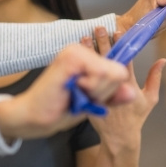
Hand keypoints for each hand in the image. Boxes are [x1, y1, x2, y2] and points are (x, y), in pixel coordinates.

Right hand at [0, 44, 135, 140]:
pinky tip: (74, 88)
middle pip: (119, 72)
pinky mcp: (71, 56)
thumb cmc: (60, 109)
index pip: (120, 70)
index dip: (110, 90)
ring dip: (96, 91)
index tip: (87, 94)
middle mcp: (82, 51)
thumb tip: (131, 92)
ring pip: (112, 72)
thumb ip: (113, 95)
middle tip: (79, 94)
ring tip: (75, 92)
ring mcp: (76, 51)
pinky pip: (101, 72)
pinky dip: (90, 87)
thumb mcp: (93, 103)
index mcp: (88, 60)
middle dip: (104, 91)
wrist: (34, 115)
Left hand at [82, 27, 163, 152]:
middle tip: (98, 28)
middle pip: (106, 61)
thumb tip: (163, 59)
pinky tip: (75, 56)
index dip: (121, 46)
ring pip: (92, 68)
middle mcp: (113, 89)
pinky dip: (79, 67)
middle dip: (102, 43)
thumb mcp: (150, 99)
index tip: (118, 31)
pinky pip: (82, 80)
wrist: (119, 138)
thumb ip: (155, 78)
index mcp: (129, 87)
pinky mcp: (88, 99)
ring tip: (82, 37)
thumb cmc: (136, 117)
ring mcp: (99, 94)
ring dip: (88, 52)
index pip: (125, 61)